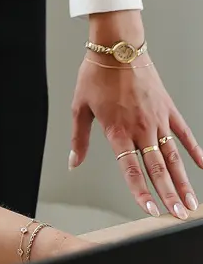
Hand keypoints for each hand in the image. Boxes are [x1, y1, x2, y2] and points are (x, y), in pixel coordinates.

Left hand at [71, 54, 201, 219]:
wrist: (117, 48)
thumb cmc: (95, 76)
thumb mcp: (79, 107)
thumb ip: (79, 138)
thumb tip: (73, 162)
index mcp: (117, 131)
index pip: (130, 168)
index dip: (140, 191)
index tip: (149, 210)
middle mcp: (140, 128)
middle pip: (157, 168)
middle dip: (168, 195)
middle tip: (179, 216)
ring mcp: (158, 120)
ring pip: (173, 157)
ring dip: (183, 181)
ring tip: (191, 203)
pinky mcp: (169, 109)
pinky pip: (185, 133)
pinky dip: (195, 150)